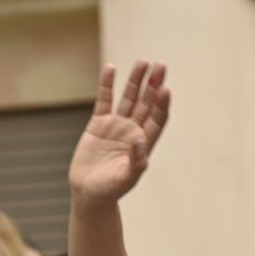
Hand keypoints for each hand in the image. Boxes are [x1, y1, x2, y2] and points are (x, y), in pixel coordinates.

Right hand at [69, 61, 171, 203]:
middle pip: (147, 103)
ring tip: (143, 62)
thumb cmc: (110, 190)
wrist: (89, 193)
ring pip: (129, 98)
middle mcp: (133, 131)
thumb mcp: (126, 179)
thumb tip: (141, 140)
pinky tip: (111, 68)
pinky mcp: (98, 124)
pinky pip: (104, 100)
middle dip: (153, 85)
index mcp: (144, 144)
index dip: (162, 104)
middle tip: (161, 65)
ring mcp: (117, 126)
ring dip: (136, 80)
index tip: (165, 89)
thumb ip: (136, 161)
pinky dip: (107, 85)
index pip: (157, 119)